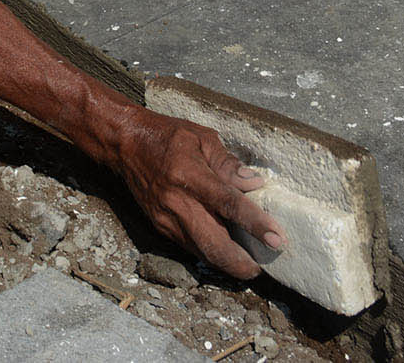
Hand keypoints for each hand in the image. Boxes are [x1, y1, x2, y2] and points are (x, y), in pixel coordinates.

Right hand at [114, 110, 284, 277]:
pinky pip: (189, 246)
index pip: (228, 204)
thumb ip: (228, 163)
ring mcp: (166, 218)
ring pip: (201, 252)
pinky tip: (224, 249)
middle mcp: (176, 201)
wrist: (126, 143)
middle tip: (262, 267)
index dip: (256, 224)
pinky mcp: (160, 226)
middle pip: (213, 245)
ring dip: (227, 263)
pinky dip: (210, 252)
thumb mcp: (202, 137)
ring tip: (248, 263)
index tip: (277, 238)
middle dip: (240, 263)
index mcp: (190, 175)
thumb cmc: (167, 136)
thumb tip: (254, 182)